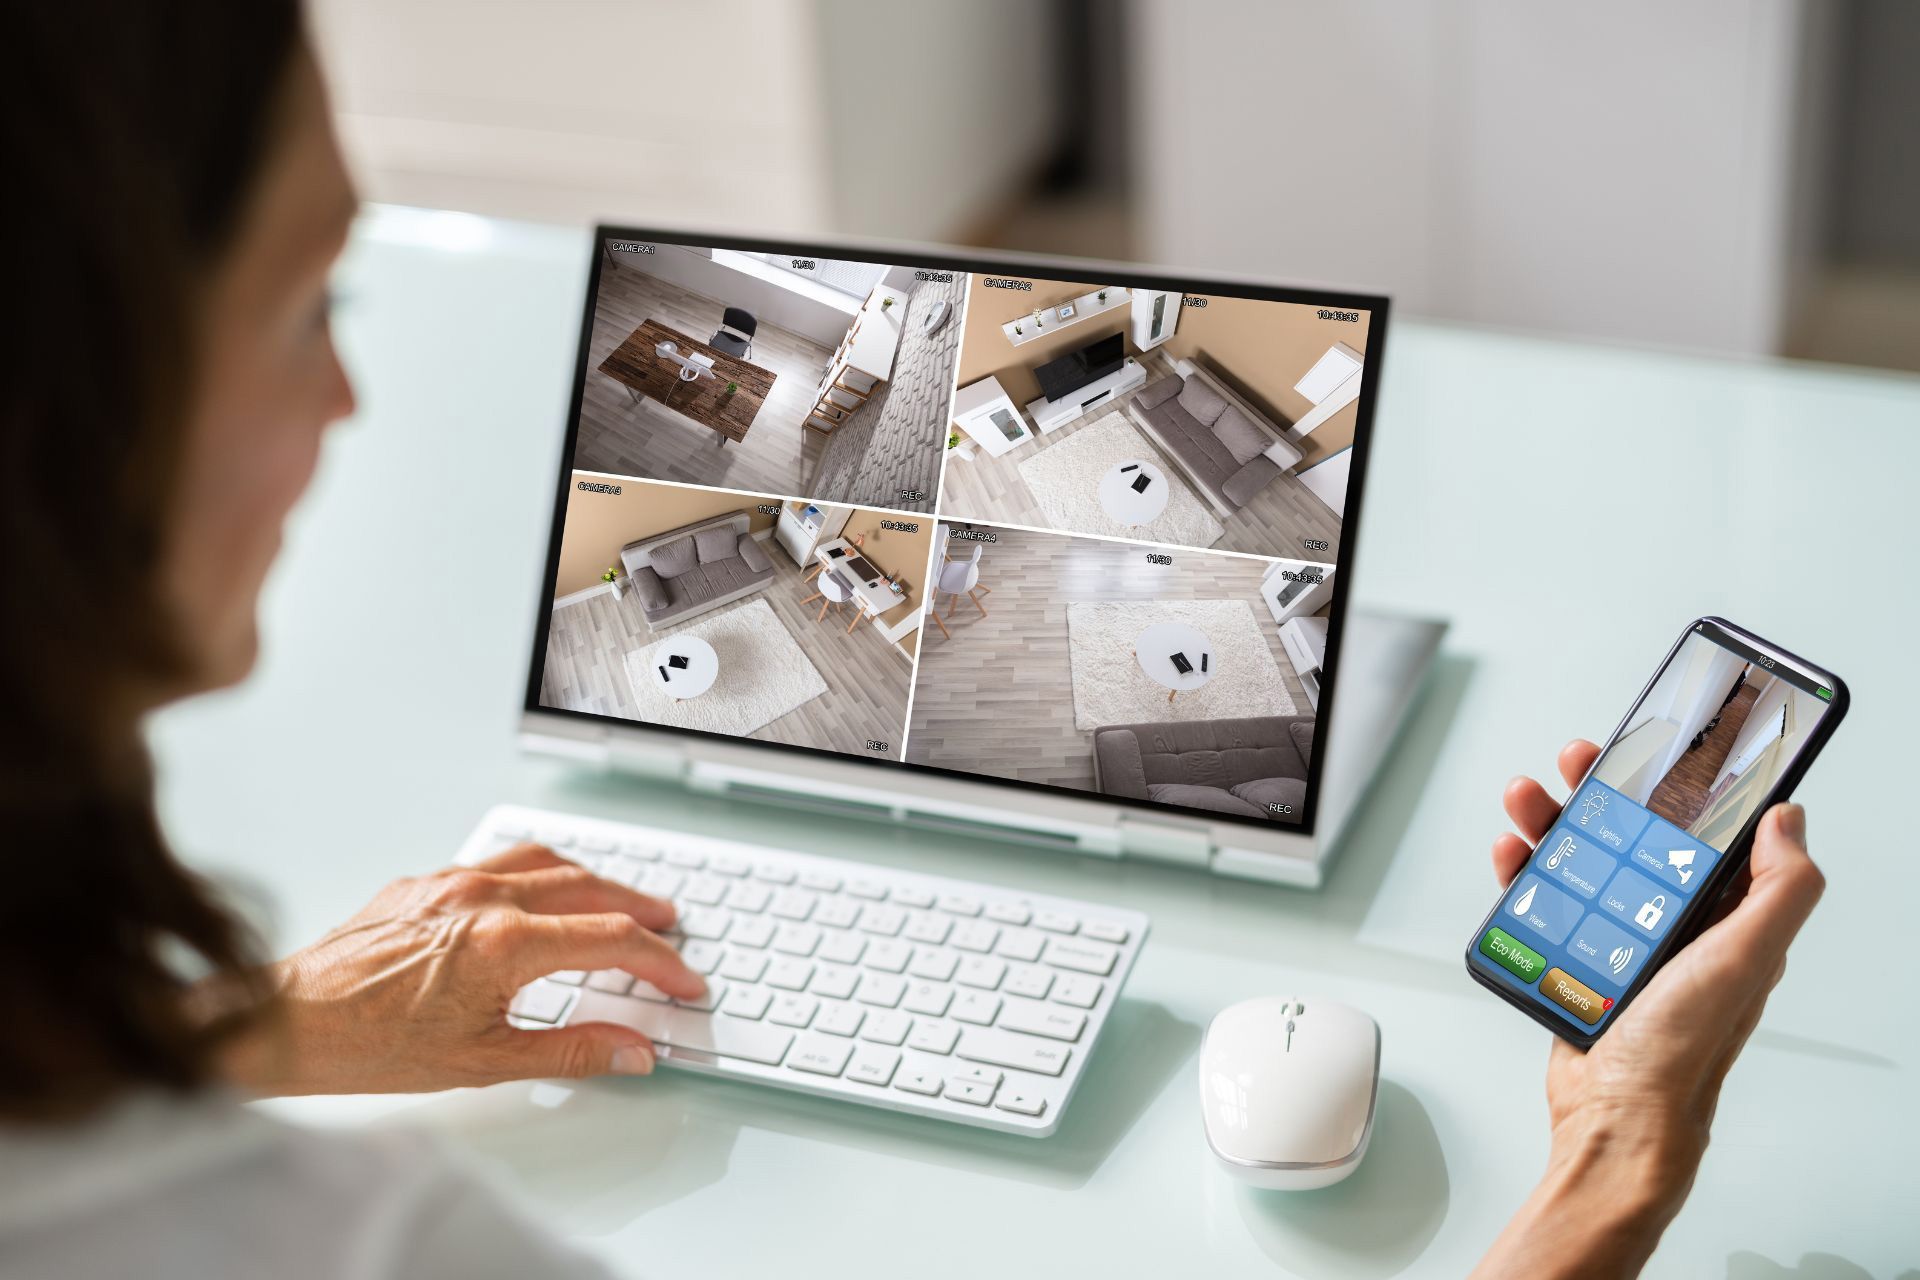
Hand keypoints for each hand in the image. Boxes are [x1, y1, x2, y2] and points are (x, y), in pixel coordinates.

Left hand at [221, 844, 705, 1094]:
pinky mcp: (423, 881)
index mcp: (505, 944)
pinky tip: (543, 892)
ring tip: (619, 900)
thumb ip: (572, 1050)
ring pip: (547, 862)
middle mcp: (483, 899)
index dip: (660, 962)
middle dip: (639, 910)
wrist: (288, 1023)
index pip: (611, 941)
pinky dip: (540, 872)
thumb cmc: (369, 1046)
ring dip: (595, 881)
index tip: (683, 981)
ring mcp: (451, 882)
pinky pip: (499, 860)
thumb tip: (632, 1051)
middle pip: (591, 889)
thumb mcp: (484, 1063)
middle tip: (669, 927)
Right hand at [1472, 741, 1823, 1277]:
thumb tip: (1788, 820)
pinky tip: (1511, 858)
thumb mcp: (1745, 959)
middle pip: (1630, 836)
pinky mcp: (1571, 963)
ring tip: (1526, 801)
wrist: (1614, 1120)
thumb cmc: (1680, 1052)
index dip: (1676, 785)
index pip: (1701, 832)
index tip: (1654, 749)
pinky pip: (1543, 904)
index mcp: (1721, 918)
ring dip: (1549, 823)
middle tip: (1577, 761)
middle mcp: (1671, 926)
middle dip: (1600, 792)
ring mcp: (1617, 943)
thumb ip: (1779, 891)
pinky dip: (1522, 875)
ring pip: (1579, 862)